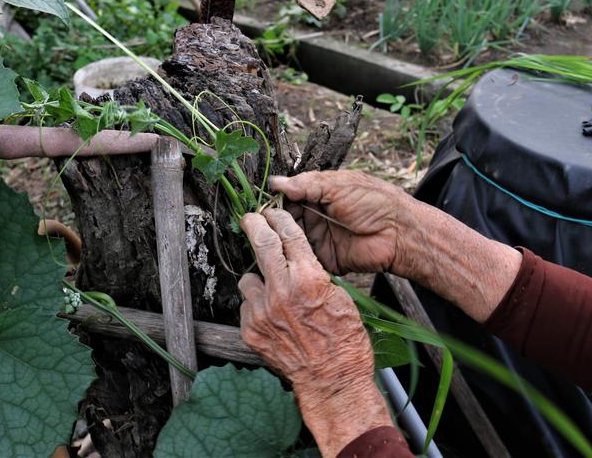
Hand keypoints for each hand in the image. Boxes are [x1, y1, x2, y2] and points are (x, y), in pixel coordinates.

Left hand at [239, 209, 391, 457]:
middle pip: (261, 244)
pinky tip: (274, 320)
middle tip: (249, 218)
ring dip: (258, 281)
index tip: (271, 211)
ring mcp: (261, 311)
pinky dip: (256, 308)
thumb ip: (314, 274)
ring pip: (248, 279)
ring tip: (274, 295)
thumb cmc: (344, 340)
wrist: (331, 380)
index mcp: (308, 278)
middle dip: (254, 225)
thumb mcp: (339, 297)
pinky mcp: (250, 330)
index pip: (288, 234)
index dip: (278, 218)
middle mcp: (281, 291)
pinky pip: (247, 306)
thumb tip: (297, 259)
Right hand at [273, 170, 522, 322]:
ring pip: (289, 237)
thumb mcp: (339, 185)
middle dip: (271, 218)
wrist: (400, 234)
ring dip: (276, 237)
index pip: (289, 194)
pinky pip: (301, 258)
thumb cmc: (375, 201)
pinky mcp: (324, 259)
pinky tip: (274, 254)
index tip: (257, 200)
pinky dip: (289, 256)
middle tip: (253, 220)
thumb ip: (307, 184)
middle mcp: (317, 215)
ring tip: (259, 236)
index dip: (274, 197)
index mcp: (321, 193)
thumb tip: (276, 182)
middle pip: (285, 217)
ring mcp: (320, 238)